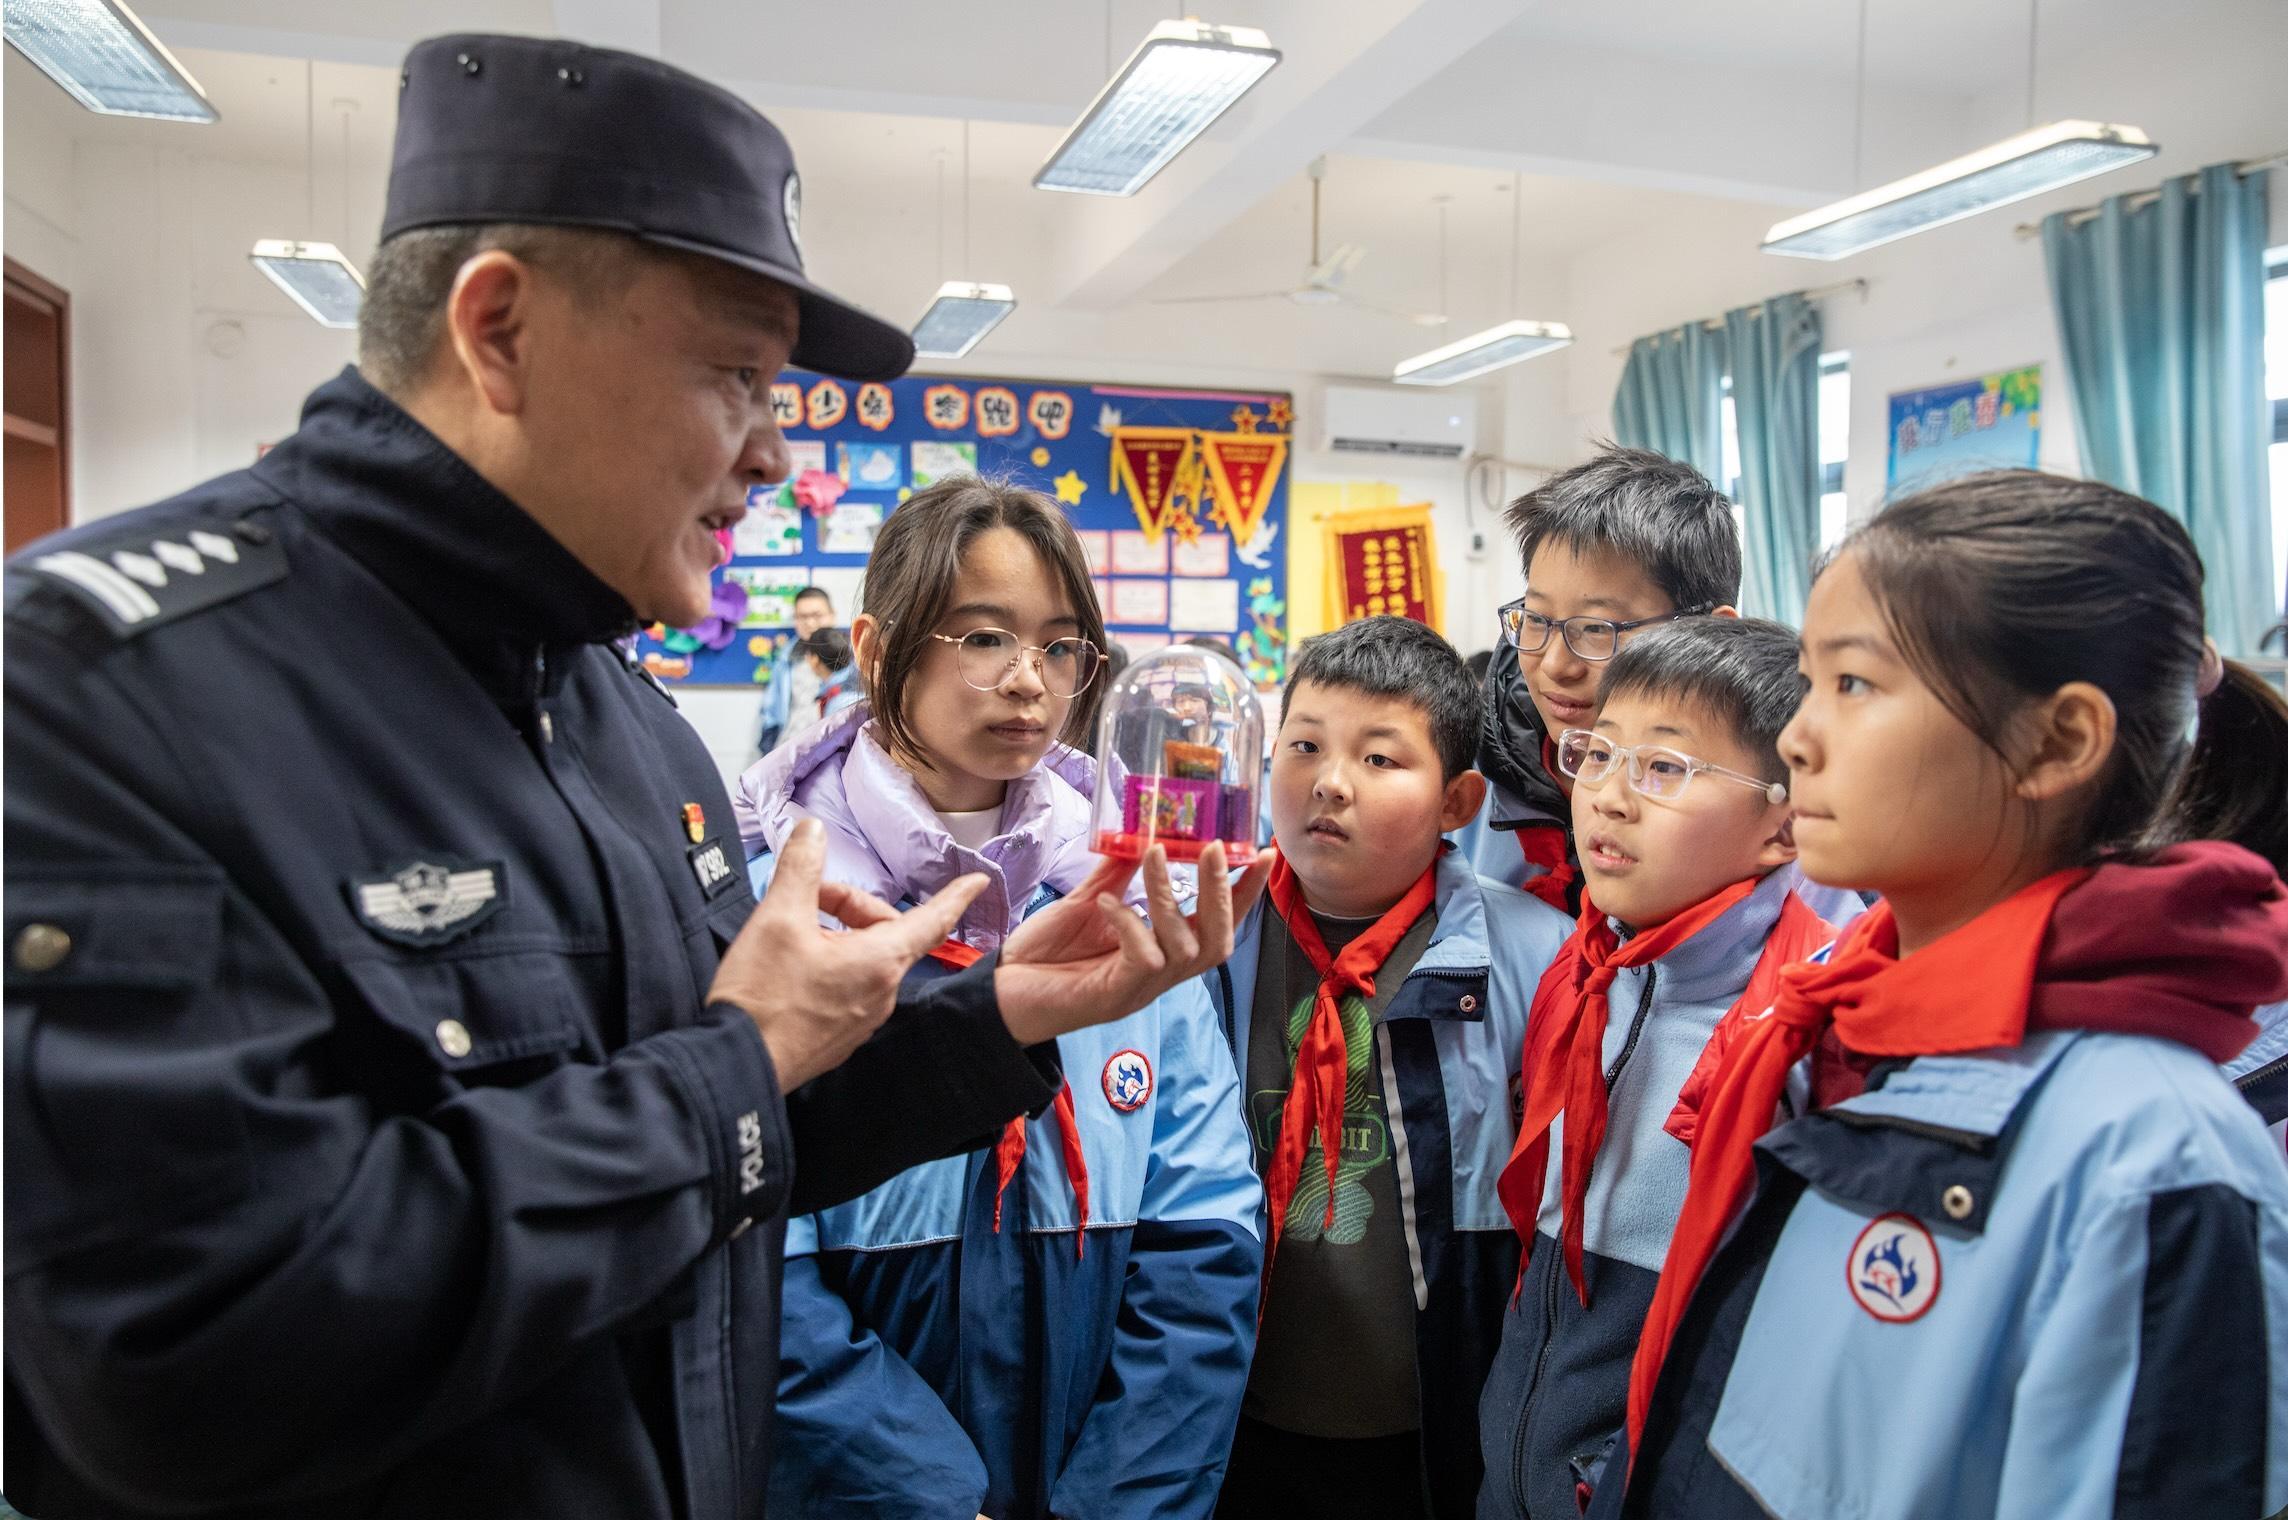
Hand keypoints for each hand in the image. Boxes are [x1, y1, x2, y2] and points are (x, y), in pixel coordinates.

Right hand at [709, 818, 986, 1089]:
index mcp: (880, 962)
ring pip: (864, 961)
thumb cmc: (761, 998)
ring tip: (793, 934)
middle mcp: (881, 994)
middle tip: (808, 898)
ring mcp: (861, 1020)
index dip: (956, 896)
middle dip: (852, 907)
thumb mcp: (777, 917)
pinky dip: (830, 966)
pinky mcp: (838, 1038)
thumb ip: (800, 868)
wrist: (735, 1066)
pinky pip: (848, 989)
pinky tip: (791, 968)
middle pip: (885, 933)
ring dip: (837, 937)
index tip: (979, 881)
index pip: (932, 920)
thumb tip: (813, 831)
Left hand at [992, 841, 1273, 1044]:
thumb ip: (1117, 874)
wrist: (999, 998)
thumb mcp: (1088, 904)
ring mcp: (1140, 989)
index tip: (1262, 852)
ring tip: (1154, 853)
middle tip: (1216, 847)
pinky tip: (1109, 901)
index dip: (1245, 893)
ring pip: (1182, 947)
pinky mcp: (1115, 996)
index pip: (1218, 924)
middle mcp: (1160, 975)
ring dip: (1170, 895)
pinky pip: (1142, 958)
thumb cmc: (1044, 956)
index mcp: (1162, 953)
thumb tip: (1141, 835)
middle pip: (1217, 942)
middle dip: (1223, 893)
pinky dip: (1131, 923)